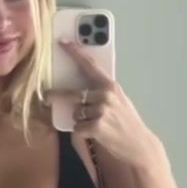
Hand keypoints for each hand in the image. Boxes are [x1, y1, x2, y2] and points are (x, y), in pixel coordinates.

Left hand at [50, 40, 158, 168]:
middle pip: (72, 93)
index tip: (62, 42)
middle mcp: (105, 95)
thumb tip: (80, 86)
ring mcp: (101, 110)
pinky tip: (96, 134)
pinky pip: (77, 127)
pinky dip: (82, 132)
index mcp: (110, 85)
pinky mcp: (96, 126)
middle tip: (48, 97)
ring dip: (80, 120)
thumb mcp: (119, 100)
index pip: (90, 64)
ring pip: (75, 113)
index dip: (75, 52)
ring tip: (95, 124)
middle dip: (58, 96)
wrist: (139, 144)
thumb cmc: (127, 122)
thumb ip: (102, 91)